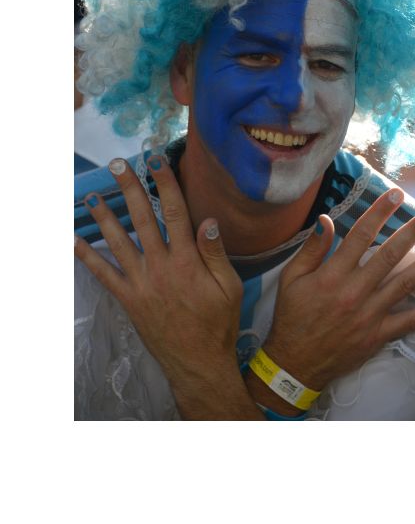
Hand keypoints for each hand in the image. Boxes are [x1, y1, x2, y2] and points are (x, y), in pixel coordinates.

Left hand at [74, 155, 259, 419]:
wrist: (197, 363)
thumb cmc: (219, 323)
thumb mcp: (230, 287)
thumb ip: (216, 253)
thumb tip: (208, 220)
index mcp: (188, 260)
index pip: (175, 212)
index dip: (165, 183)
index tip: (157, 160)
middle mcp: (160, 266)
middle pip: (142, 219)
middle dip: (129, 189)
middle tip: (117, 165)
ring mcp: (141, 283)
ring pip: (118, 243)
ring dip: (104, 217)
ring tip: (91, 196)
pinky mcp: (128, 299)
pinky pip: (104, 275)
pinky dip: (88, 258)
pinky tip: (75, 241)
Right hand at [253, 189, 414, 400]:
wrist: (294, 364)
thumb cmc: (291, 317)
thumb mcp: (291, 279)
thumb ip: (311, 249)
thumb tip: (326, 219)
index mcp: (332, 276)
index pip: (360, 236)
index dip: (379, 213)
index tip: (395, 195)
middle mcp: (354, 292)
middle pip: (389, 255)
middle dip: (413, 231)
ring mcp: (369, 315)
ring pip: (405, 284)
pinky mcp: (378, 335)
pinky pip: (409, 321)